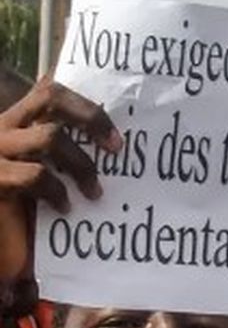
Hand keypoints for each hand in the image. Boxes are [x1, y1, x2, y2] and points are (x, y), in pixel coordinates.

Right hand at [0, 75, 120, 279]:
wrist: (1, 237)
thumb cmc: (24, 203)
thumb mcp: (44, 167)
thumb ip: (64, 148)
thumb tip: (112, 140)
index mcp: (17, 119)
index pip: (49, 89)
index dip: (82, 100)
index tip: (115, 128)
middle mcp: (2, 126)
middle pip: (50, 97)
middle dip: (90, 117)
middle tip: (116, 147)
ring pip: (49, 137)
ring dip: (81, 164)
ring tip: (94, 190)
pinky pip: (35, 175)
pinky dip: (57, 190)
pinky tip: (65, 206)